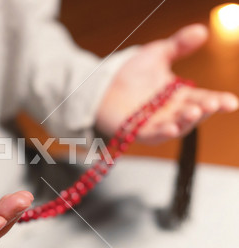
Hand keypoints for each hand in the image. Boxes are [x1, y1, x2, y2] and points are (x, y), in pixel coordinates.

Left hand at [96, 24, 238, 143]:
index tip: (231, 102)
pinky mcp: (137, 131)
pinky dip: (163, 133)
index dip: (218, 101)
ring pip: (176, 126)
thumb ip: (179, 45)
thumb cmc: (131, 71)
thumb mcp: (158, 53)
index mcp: (179, 95)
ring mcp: (155, 123)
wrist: (103, 82)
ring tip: (194, 112)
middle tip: (212, 103)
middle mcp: (171, 112)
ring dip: (186, 121)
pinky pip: (153, 135)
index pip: (203, 99)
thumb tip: (202, 31)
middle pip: (193, 114)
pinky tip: (172, 128)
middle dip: (204, 110)